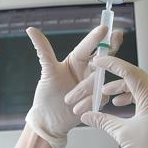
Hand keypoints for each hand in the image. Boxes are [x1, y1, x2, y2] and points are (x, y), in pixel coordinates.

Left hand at [25, 26, 121, 147]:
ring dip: (86, 90)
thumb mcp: (47, 71)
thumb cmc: (47, 94)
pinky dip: (89, 102)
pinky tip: (78, 109)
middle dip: (111, 46)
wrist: (50, 119)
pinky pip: (101, 96)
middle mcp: (89, 68)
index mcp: (77, 59)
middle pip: (104, 56)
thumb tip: (30, 29)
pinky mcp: (100, 97)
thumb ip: (43, 50)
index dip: (97, 37)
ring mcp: (96, 83)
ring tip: (68, 100)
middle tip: (116, 38)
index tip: (105, 27)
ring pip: (100, 79)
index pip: (89, 45)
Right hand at [74, 56, 147, 147]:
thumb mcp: (123, 135)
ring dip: (122, 91)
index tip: (101, 61)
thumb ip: (103, 121)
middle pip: (135, 80)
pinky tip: (120, 108)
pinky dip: (130, 101)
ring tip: (107, 97)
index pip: (132, 73)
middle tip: (100, 78)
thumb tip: (88, 116)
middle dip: (115, 79)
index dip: (114, 64)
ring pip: (139, 91)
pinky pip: (144, 102)